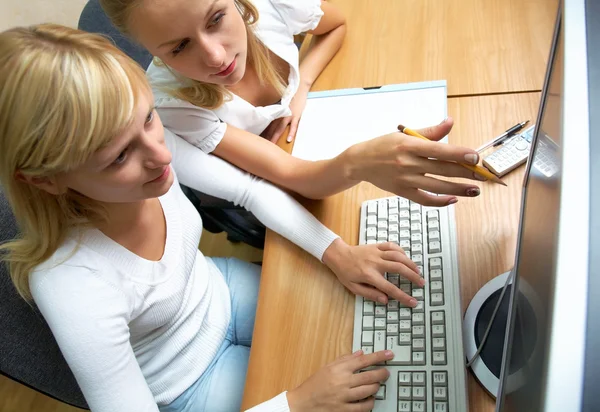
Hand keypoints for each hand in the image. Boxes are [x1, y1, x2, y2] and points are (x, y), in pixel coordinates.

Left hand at [262, 84, 308, 143]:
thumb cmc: (291, 96)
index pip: (268, 124)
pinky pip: (294, 126)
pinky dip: (291, 133)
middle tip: (263, 146)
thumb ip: (277, 110)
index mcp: (277, 112)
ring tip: (272, 145)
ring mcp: (289, 115)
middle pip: (272, 128)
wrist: (299, 88)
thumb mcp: (281, 103)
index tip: (260, 139)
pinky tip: (288, 140)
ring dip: (276, 137)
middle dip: (268, 137)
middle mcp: (281, 114)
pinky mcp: (296, 115)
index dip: (264, 132)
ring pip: (280, 128)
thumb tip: (270, 117)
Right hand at [287, 349, 393, 411]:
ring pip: (369, 391)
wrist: (303, 403)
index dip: (379, 356)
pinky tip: (370, 399)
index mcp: (339, 369)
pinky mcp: (344, 410)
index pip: (364, 360)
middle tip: (386, 372)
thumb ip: (344, 359)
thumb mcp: (327, 367)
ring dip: (376, 387)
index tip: (389, 354)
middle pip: (369, 376)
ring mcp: (344, 397)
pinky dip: (370, 402)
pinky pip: (363, 407)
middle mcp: (343, 382)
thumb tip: (360, 354)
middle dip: (382, 373)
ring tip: (377, 385)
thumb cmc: (314, 385)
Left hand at [322, 239, 422, 306]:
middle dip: (413, 276)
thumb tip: (386, 300)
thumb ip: (370, 294)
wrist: (338, 255)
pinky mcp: (377, 245)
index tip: (412, 302)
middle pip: (399, 268)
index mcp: (369, 275)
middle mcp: (375, 263)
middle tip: (421, 283)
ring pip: (398, 255)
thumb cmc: (345, 273)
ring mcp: (376, 252)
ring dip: (410, 263)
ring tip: (418, 271)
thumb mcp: (353, 288)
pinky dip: (401, 251)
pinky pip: (392, 246)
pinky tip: (406, 258)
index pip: (389, 288)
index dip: (402, 296)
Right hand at [343, 117, 483, 206]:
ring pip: (438, 186)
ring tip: (475, 190)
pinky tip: (453, 199)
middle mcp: (408, 163)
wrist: (360, 162)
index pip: (440, 150)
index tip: (475, 157)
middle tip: (483, 175)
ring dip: (459, 189)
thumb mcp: (404, 134)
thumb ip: (430, 131)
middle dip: (466, 173)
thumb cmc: (383, 146)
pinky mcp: (403, 191)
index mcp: (410, 145)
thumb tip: (450, 123)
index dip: (459, 154)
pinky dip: (440, 201)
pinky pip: (425, 199)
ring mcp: (406, 179)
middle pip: (443, 169)